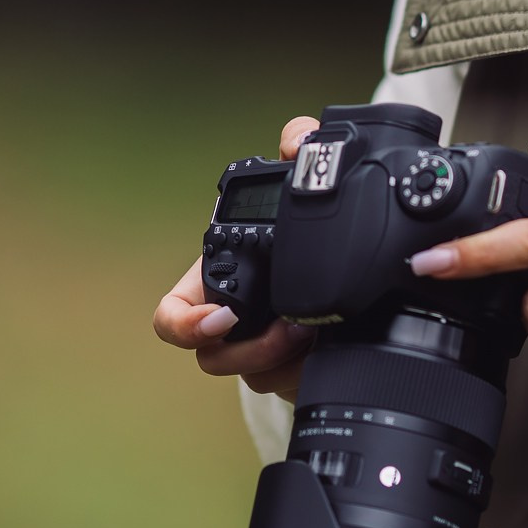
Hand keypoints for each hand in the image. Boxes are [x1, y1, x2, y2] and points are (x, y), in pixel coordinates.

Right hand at [151, 112, 319, 404]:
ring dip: (282, 361)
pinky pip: (286, 385)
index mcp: (218, 279)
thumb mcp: (304, 184)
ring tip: (316, 335)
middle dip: (251, 350)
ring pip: (251, 377)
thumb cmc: (311, 227)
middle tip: (295, 330)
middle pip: (212, 356)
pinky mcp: (290, 372)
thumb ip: (300, 147)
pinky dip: (306, 370)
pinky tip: (329, 349)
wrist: (354, 276)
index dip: (184, 324)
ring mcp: (258, 351)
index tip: (222, 319)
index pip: (172, 315)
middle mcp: (229, 321)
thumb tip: (296, 141)